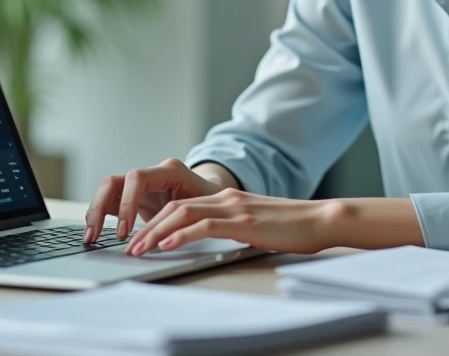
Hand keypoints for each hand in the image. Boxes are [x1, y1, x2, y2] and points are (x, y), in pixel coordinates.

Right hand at [83, 158, 224, 242]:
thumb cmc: (211, 202)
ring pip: (106, 191)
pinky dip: (99, 218)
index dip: (127, 203)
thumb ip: (186, 221)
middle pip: (113, 182)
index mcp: (170, 171)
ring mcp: (138, 185)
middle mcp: (150, 174)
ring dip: (94, 213)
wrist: (212, 196)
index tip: (124, 232)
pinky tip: (94, 236)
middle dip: (100, 207)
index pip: (138, 178)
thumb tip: (169, 241)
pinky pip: (109, 203)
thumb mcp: (203, 210)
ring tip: (90, 239)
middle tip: (96, 235)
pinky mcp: (131, 197)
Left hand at [124, 189, 335, 255]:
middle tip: (129, 246)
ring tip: (139, 248)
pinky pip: (204, 225)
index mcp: (228, 199)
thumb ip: (233, 228)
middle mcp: (226, 199)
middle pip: (175, 208)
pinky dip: (181, 235)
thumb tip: (213, 243)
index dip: (156, 221)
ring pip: (183, 213)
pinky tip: (167, 245)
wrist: (319, 219)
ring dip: (156, 232)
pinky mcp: (243, 221)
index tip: (140, 239)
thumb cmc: (292, 227)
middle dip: (148, 227)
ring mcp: (234, 208)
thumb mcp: (255, 225)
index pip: (181, 206)